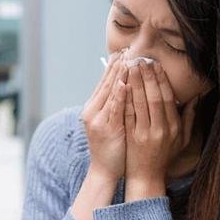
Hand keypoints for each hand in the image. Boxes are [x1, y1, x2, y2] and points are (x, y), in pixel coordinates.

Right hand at [79, 50, 129, 182]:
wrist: (103, 171)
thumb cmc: (111, 148)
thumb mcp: (111, 122)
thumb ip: (115, 105)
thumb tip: (125, 86)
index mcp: (94, 108)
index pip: (104, 82)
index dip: (113, 66)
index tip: (123, 51)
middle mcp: (93, 110)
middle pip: (105, 83)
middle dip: (116, 65)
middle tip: (126, 48)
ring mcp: (98, 118)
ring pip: (109, 91)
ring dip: (118, 74)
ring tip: (126, 59)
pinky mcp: (106, 127)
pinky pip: (114, 107)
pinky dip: (118, 94)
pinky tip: (123, 82)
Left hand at [123, 60, 198, 195]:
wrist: (146, 176)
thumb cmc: (164, 155)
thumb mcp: (182, 139)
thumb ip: (189, 118)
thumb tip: (196, 97)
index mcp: (173, 127)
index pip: (167, 97)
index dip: (161, 79)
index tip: (155, 64)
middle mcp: (160, 129)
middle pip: (153, 97)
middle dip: (147, 76)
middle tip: (141, 59)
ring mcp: (144, 133)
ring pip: (139, 103)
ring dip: (135, 83)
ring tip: (130, 66)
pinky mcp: (131, 137)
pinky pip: (127, 114)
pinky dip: (124, 99)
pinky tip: (121, 85)